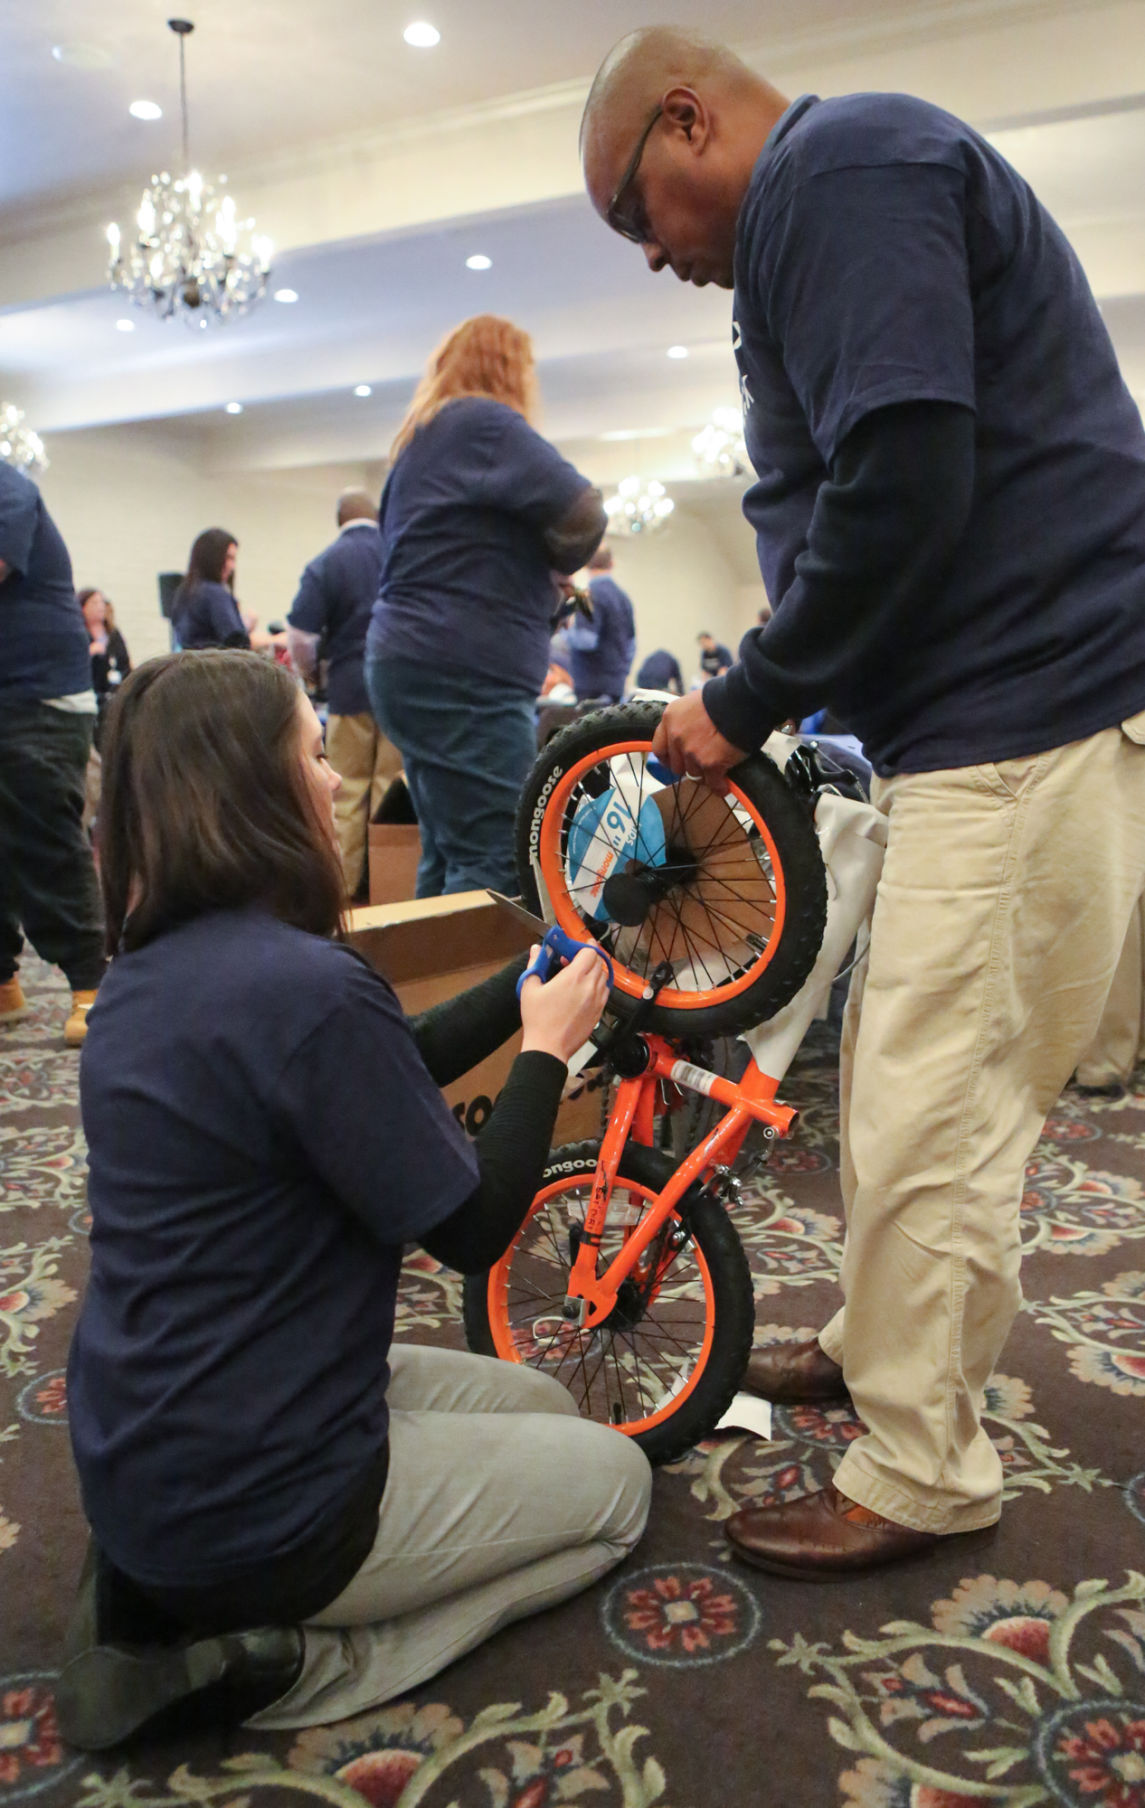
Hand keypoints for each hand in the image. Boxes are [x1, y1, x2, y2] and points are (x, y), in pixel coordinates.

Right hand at [519, 945, 610, 1064]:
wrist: (549, 1047)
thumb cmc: (538, 1019)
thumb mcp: (529, 989)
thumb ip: (535, 965)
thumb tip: (536, 949)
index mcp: (573, 978)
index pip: (590, 952)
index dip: (583, 947)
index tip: (574, 949)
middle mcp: (589, 987)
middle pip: (599, 962)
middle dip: (587, 958)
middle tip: (572, 962)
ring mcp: (597, 1001)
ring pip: (603, 977)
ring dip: (593, 971)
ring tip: (578, 976)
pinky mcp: (599, 1013)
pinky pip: (604, 992)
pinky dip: (597, 986)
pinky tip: (584, 991)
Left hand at [651, 692, 749, 795]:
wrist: (743, 700)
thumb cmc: (725, 698)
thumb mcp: (694, 703)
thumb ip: (686, 721)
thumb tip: (690, 735)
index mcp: (671, 718)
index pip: (659, 748)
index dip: (668, 758)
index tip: (675, 762)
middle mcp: (677, 736)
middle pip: (677, 765)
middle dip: (689, 767)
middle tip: (701, 766)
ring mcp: (692, 751)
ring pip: (694, 775)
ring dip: (705, 776)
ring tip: (716, 774)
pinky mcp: (710, 763)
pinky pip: (713, 782)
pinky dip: (719, 786)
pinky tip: (724, 785)